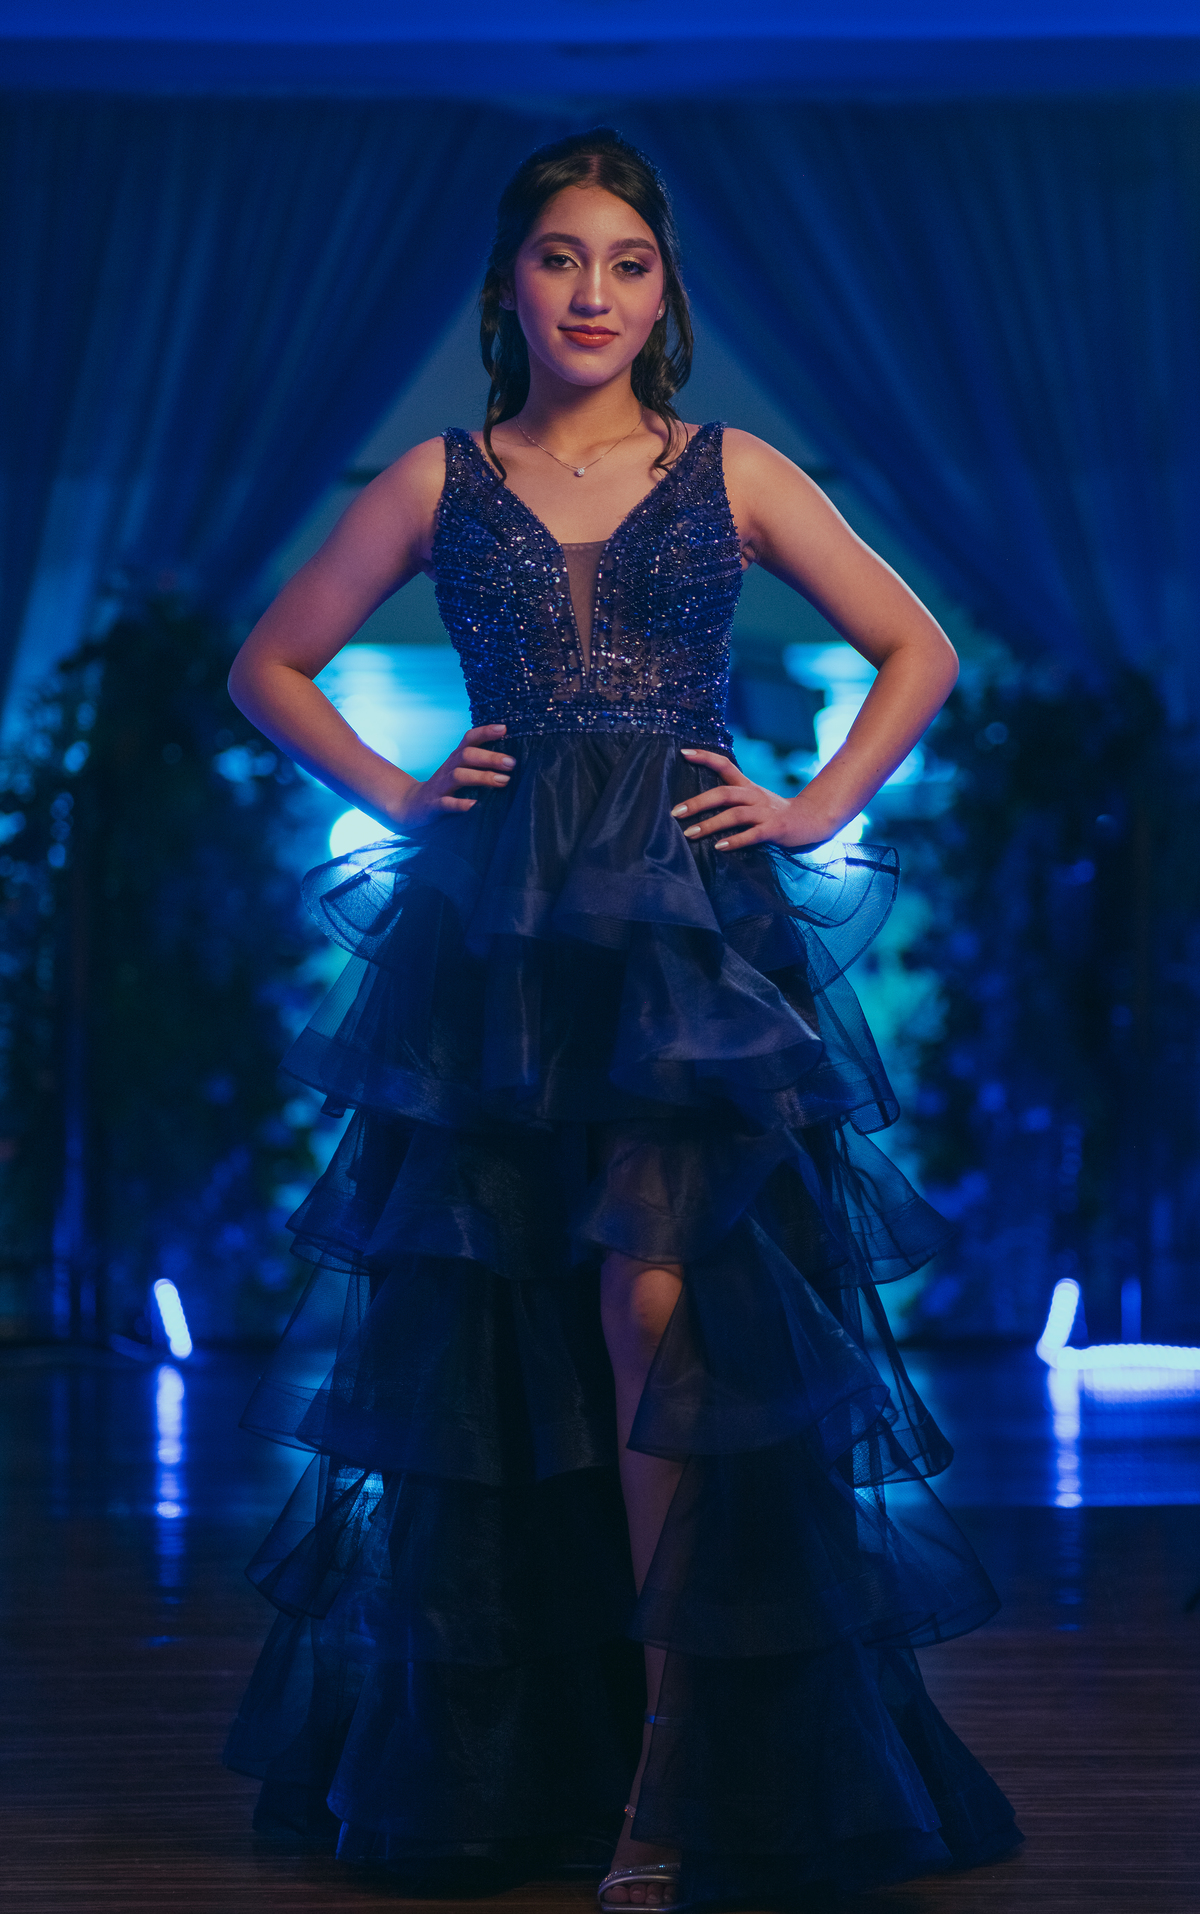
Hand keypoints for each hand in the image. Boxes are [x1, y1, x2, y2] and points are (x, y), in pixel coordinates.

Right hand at [390, 725, 514, 828]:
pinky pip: (447, 803)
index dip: (485, 731)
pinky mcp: (435, 805)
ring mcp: (441, 786)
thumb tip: (512, 760)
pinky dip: (460, 804)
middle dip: (490, 757)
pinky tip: (475, 804)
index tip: (505, 729)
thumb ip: (481, 764)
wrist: (414, 805)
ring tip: (503, 781)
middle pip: (467, 755)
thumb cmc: (447, 787)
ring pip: (459, 776)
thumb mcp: (461, 770)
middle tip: (512, 763)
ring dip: (481, 777)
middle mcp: (449, 768)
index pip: (469, 738)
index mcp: (456, 758)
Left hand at [672, 749, 838, 850]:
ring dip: (710, 825)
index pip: (724, 764)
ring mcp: (765, 812)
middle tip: (676, 812)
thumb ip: (731, 797)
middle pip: (723, 793)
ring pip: (734, 815)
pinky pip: (752, 835)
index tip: (683, 752)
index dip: (705, 757)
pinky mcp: (774, 830)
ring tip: (690, 834)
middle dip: (698, 802)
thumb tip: (696, 801)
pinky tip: (719, 847)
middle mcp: (754, 795)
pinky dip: (735, 840)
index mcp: (747, 786)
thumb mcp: (753, 798)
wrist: (810, 820)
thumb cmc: (773, 812)